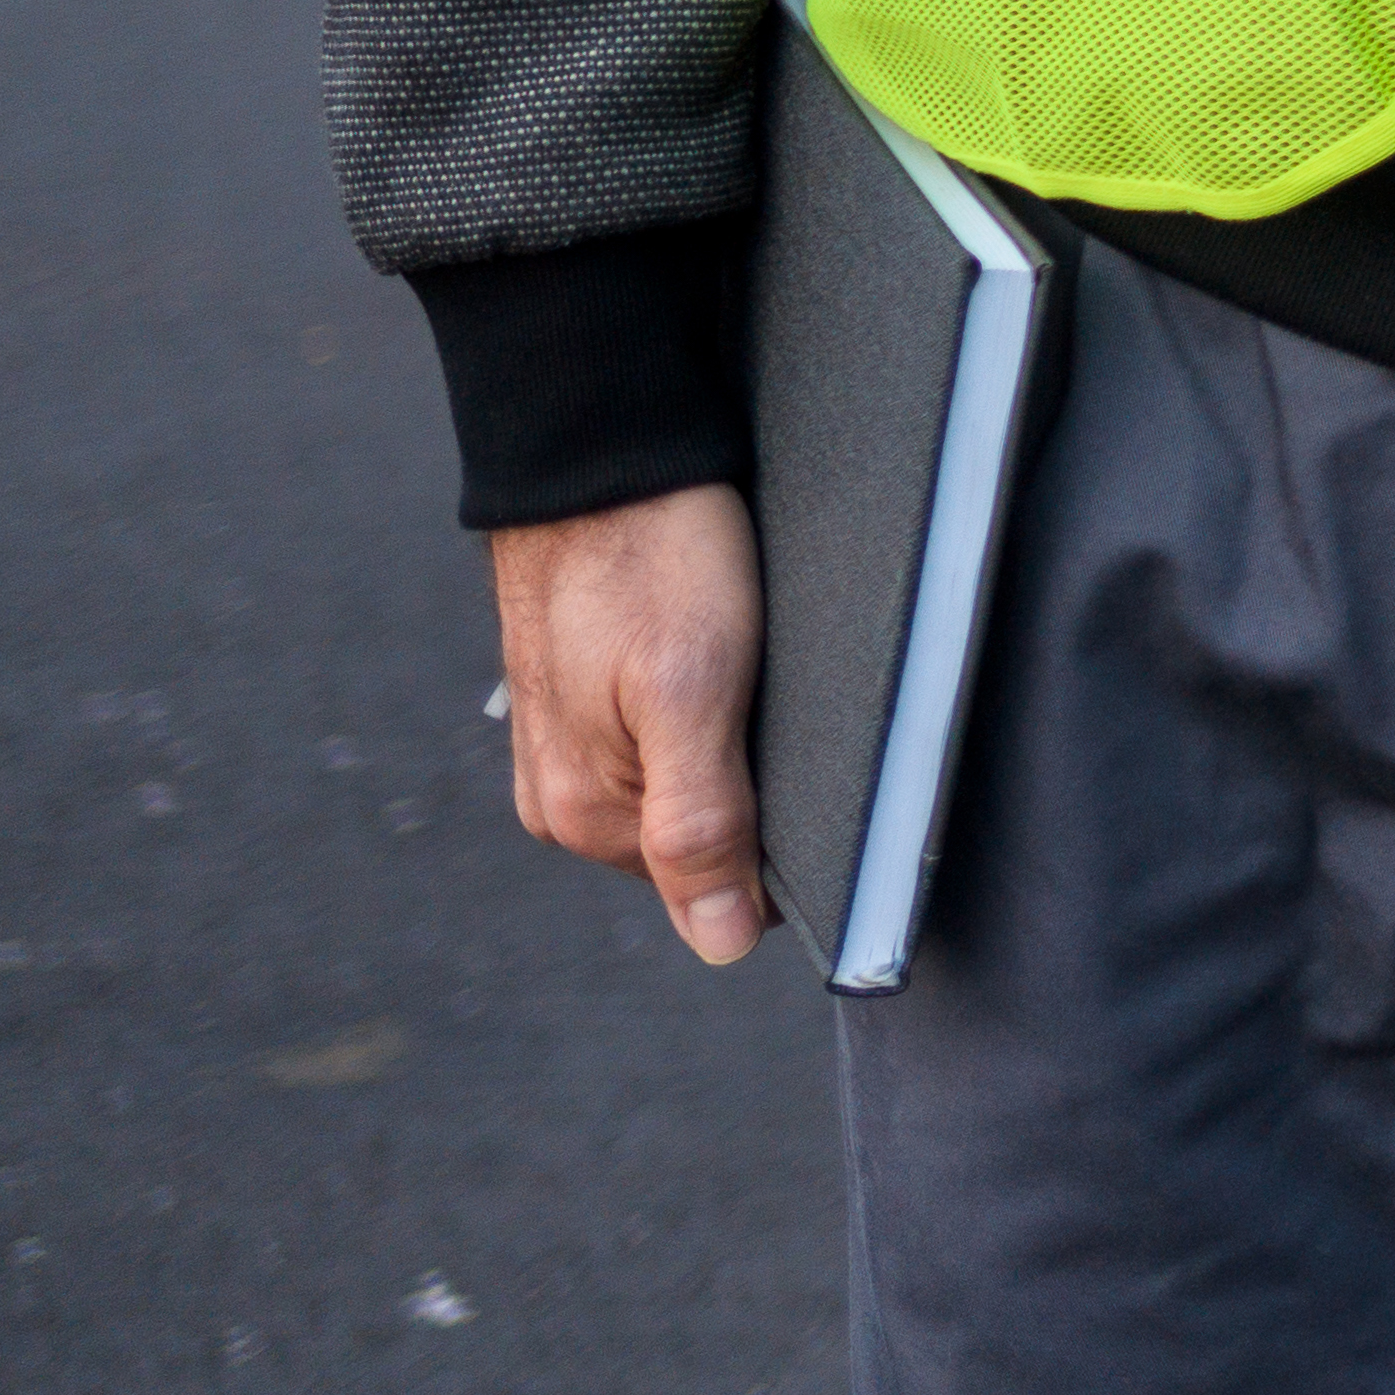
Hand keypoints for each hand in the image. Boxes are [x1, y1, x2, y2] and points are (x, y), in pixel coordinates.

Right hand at [487, 485, 768, 964]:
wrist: (592, 448)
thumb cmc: (647, 554)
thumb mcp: (691, 689)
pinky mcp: (587, 690)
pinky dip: (715, 703)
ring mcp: (572, 741)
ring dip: (740, 740)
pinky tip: (735, 653)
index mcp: (587, 816)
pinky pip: (670, 729)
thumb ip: (701, 822)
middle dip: (764, 785)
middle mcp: (568, 794)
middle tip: (796, 700)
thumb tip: (719, 946)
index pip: (718, 885)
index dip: (787, 839)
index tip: (826, 777)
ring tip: (761, 667)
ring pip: (693, 778)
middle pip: (706, 832)